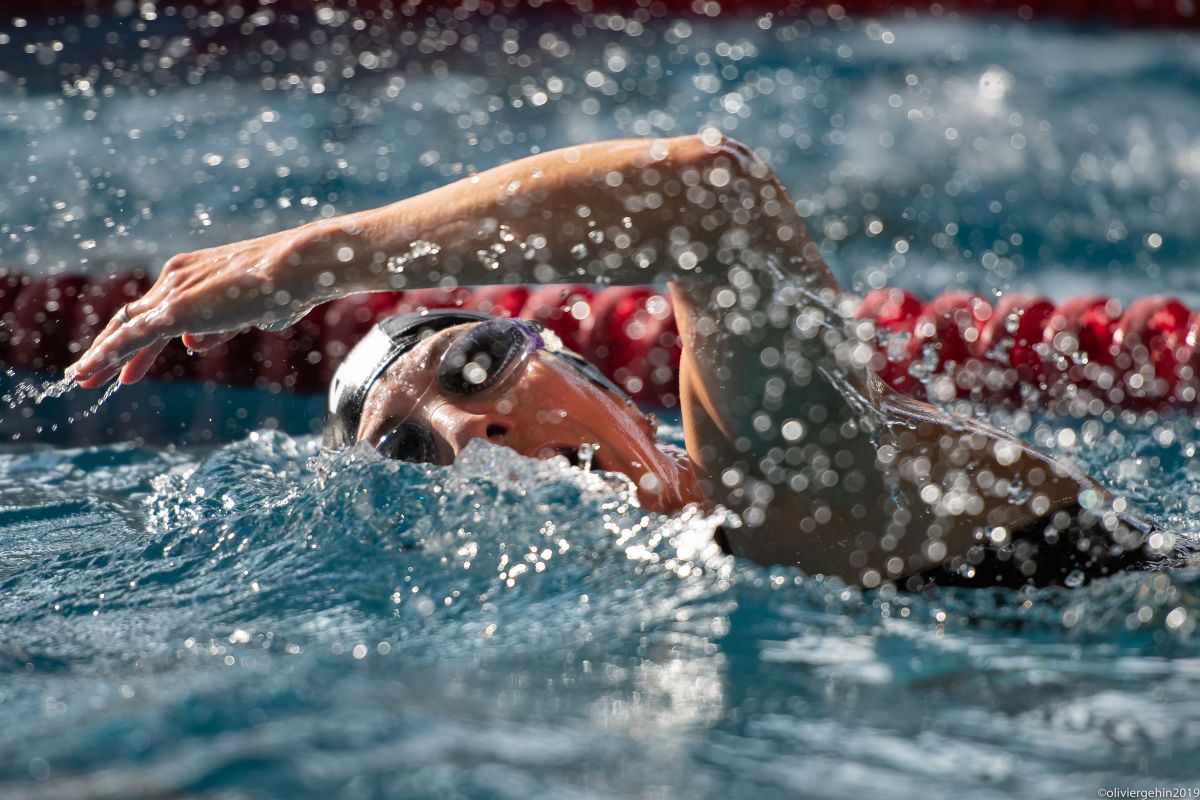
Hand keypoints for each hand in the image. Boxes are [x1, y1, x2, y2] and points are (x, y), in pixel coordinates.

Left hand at [67, 224, 329, 387]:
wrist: (296, 267)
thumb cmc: (285, 287)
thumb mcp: (247, 313)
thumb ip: (216, 328)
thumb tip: (188, 346)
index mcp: (193, 273)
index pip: (156, 309)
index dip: (138, 339)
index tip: (128, 366)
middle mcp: (176, 277)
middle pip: (133, 317)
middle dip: (110, 348)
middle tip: (87, 373)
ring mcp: (174, 291)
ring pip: (126, 328)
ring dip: (101, 355)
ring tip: (81, 378)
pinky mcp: (176, 309)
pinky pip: (131, 336)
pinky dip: (107, 355)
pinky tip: (88, 371)